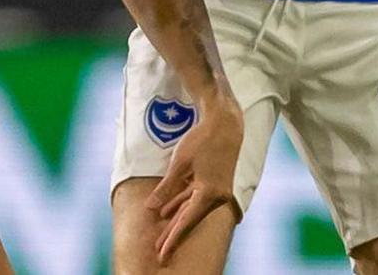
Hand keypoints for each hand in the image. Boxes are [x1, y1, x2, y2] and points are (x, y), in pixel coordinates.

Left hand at [148, 94, 242, 263]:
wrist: (225, 124)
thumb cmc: (202, 140)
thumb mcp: (180, 164)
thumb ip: (166, 188)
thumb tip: (151, 208)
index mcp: (209, 193)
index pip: (187, 221)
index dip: (173, 238)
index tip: (162, 252)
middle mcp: (216, 195)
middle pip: (190, 219)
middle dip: (173, 234)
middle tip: (159, 251)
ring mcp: (217, 190)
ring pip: (192, 210)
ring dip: (176, 221)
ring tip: (162, 236)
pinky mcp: (214, 183)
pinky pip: (195, 199)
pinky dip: (182, 205)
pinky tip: (168, 212)